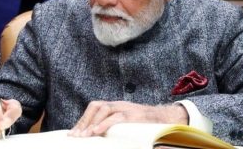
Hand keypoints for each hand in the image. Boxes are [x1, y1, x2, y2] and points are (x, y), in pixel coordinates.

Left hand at [69, 101, 187, 136]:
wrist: (169, 119)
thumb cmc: (147, 125)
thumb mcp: (128, 125)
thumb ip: (114, 128)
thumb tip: (99, 137)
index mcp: (116, 107)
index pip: (94, 108)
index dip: (83, 120)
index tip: (73, 133)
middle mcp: (119, 105)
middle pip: (96, 106)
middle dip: (84, 121)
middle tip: (75, 136)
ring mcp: (127, 108)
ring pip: (104, 109)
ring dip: (92, 122)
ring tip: (84, 136)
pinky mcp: (135, 115)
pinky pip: (118, 117)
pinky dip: (105, 124)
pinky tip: (96, 132)